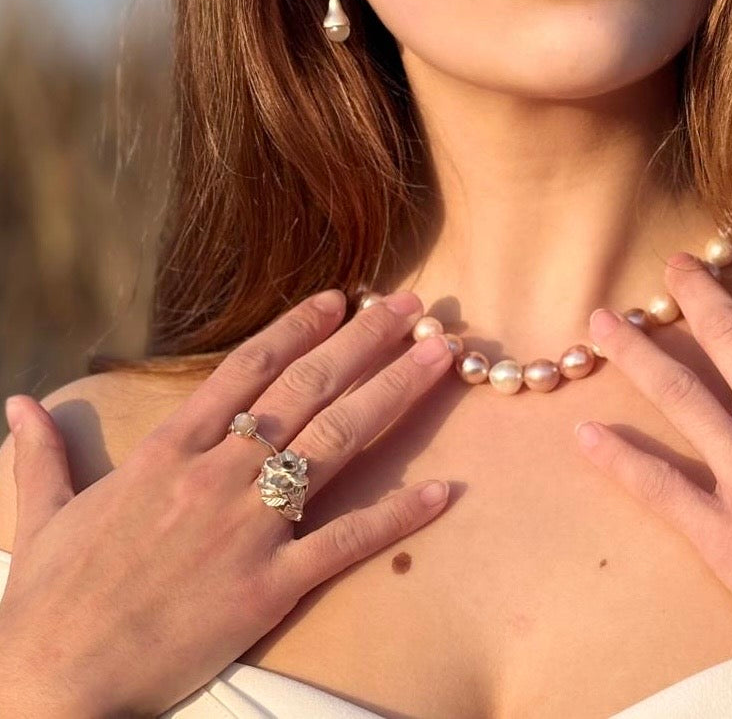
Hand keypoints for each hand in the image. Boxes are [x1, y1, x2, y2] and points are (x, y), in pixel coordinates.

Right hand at [0, 288, 455, 717]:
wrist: (52, 684)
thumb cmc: (48, 601)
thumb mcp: (42, 515)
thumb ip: (40, 454)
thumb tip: (16, 403)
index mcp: (168, 451)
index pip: (248, 369)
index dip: (300, 327)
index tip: (342, 297)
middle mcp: (216, 474)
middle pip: (306, 389)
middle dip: (365, 341)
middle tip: (413, 306)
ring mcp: (247, 527)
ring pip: (335, 441)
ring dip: (393, 392)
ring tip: (440, 356)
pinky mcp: (268, 585)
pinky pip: (345, 541)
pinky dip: (397, 516)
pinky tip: (442, 490)